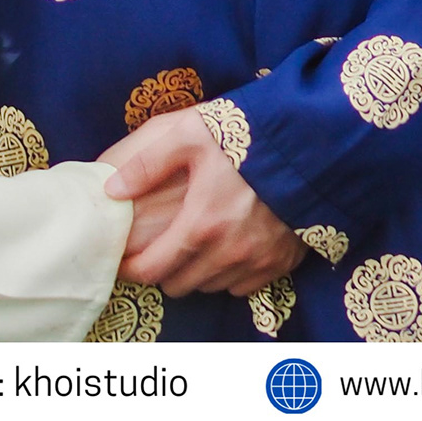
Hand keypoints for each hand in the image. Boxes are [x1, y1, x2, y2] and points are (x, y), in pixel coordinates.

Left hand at [101, 112, 304, 297]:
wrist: (310, 142)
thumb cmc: (243, 134)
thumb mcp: (187, 134)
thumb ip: (146, 163)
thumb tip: (111, 189)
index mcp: (201, 225)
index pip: (153, 269)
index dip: (131, 269)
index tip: (122, 259)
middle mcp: (229, 254)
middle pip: (179, 284)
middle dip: (163, 269)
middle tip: (158, 244)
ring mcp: (258, 262)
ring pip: (210, 286)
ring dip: (195, 271)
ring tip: (191, 241)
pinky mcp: (281, 264)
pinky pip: (243, 286)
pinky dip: (228, 273)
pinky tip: (225, 245)